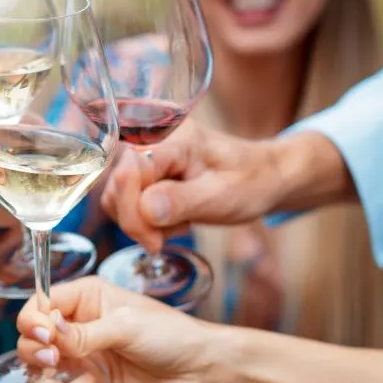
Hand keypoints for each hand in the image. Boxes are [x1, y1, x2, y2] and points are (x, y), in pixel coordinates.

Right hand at [15, 276, 222, 382]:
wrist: (202, 373)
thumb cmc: (171, 336)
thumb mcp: (126, 327)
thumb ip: (84, 333)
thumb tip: (48, 332)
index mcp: (89, 296)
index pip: (44, 301)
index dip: (36, 318)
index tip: (44, 335)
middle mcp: (83, 322)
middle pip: (37, 330)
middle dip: (34, 343)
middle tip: (51, 357)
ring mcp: (87, 352)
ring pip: (44, 359)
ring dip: (39, 368)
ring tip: (48, 378)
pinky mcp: (94, 381)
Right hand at [99, 120, 281, 251]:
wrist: (265, 175)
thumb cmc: (250, 182)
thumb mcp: (221, 196)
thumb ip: (180, 201)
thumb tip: (145, 209)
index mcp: (174, 141)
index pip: (129, 175)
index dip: (134, 213)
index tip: (155, 241)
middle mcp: (154, 140)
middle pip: (117, 186)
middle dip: (136, 220)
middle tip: (165, 237)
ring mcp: (149, 153)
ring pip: (117, 195)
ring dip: (140, 221)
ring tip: (176, 223)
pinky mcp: (148, 168)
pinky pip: (128, 198)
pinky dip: (143, 217)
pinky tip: (171, 218)